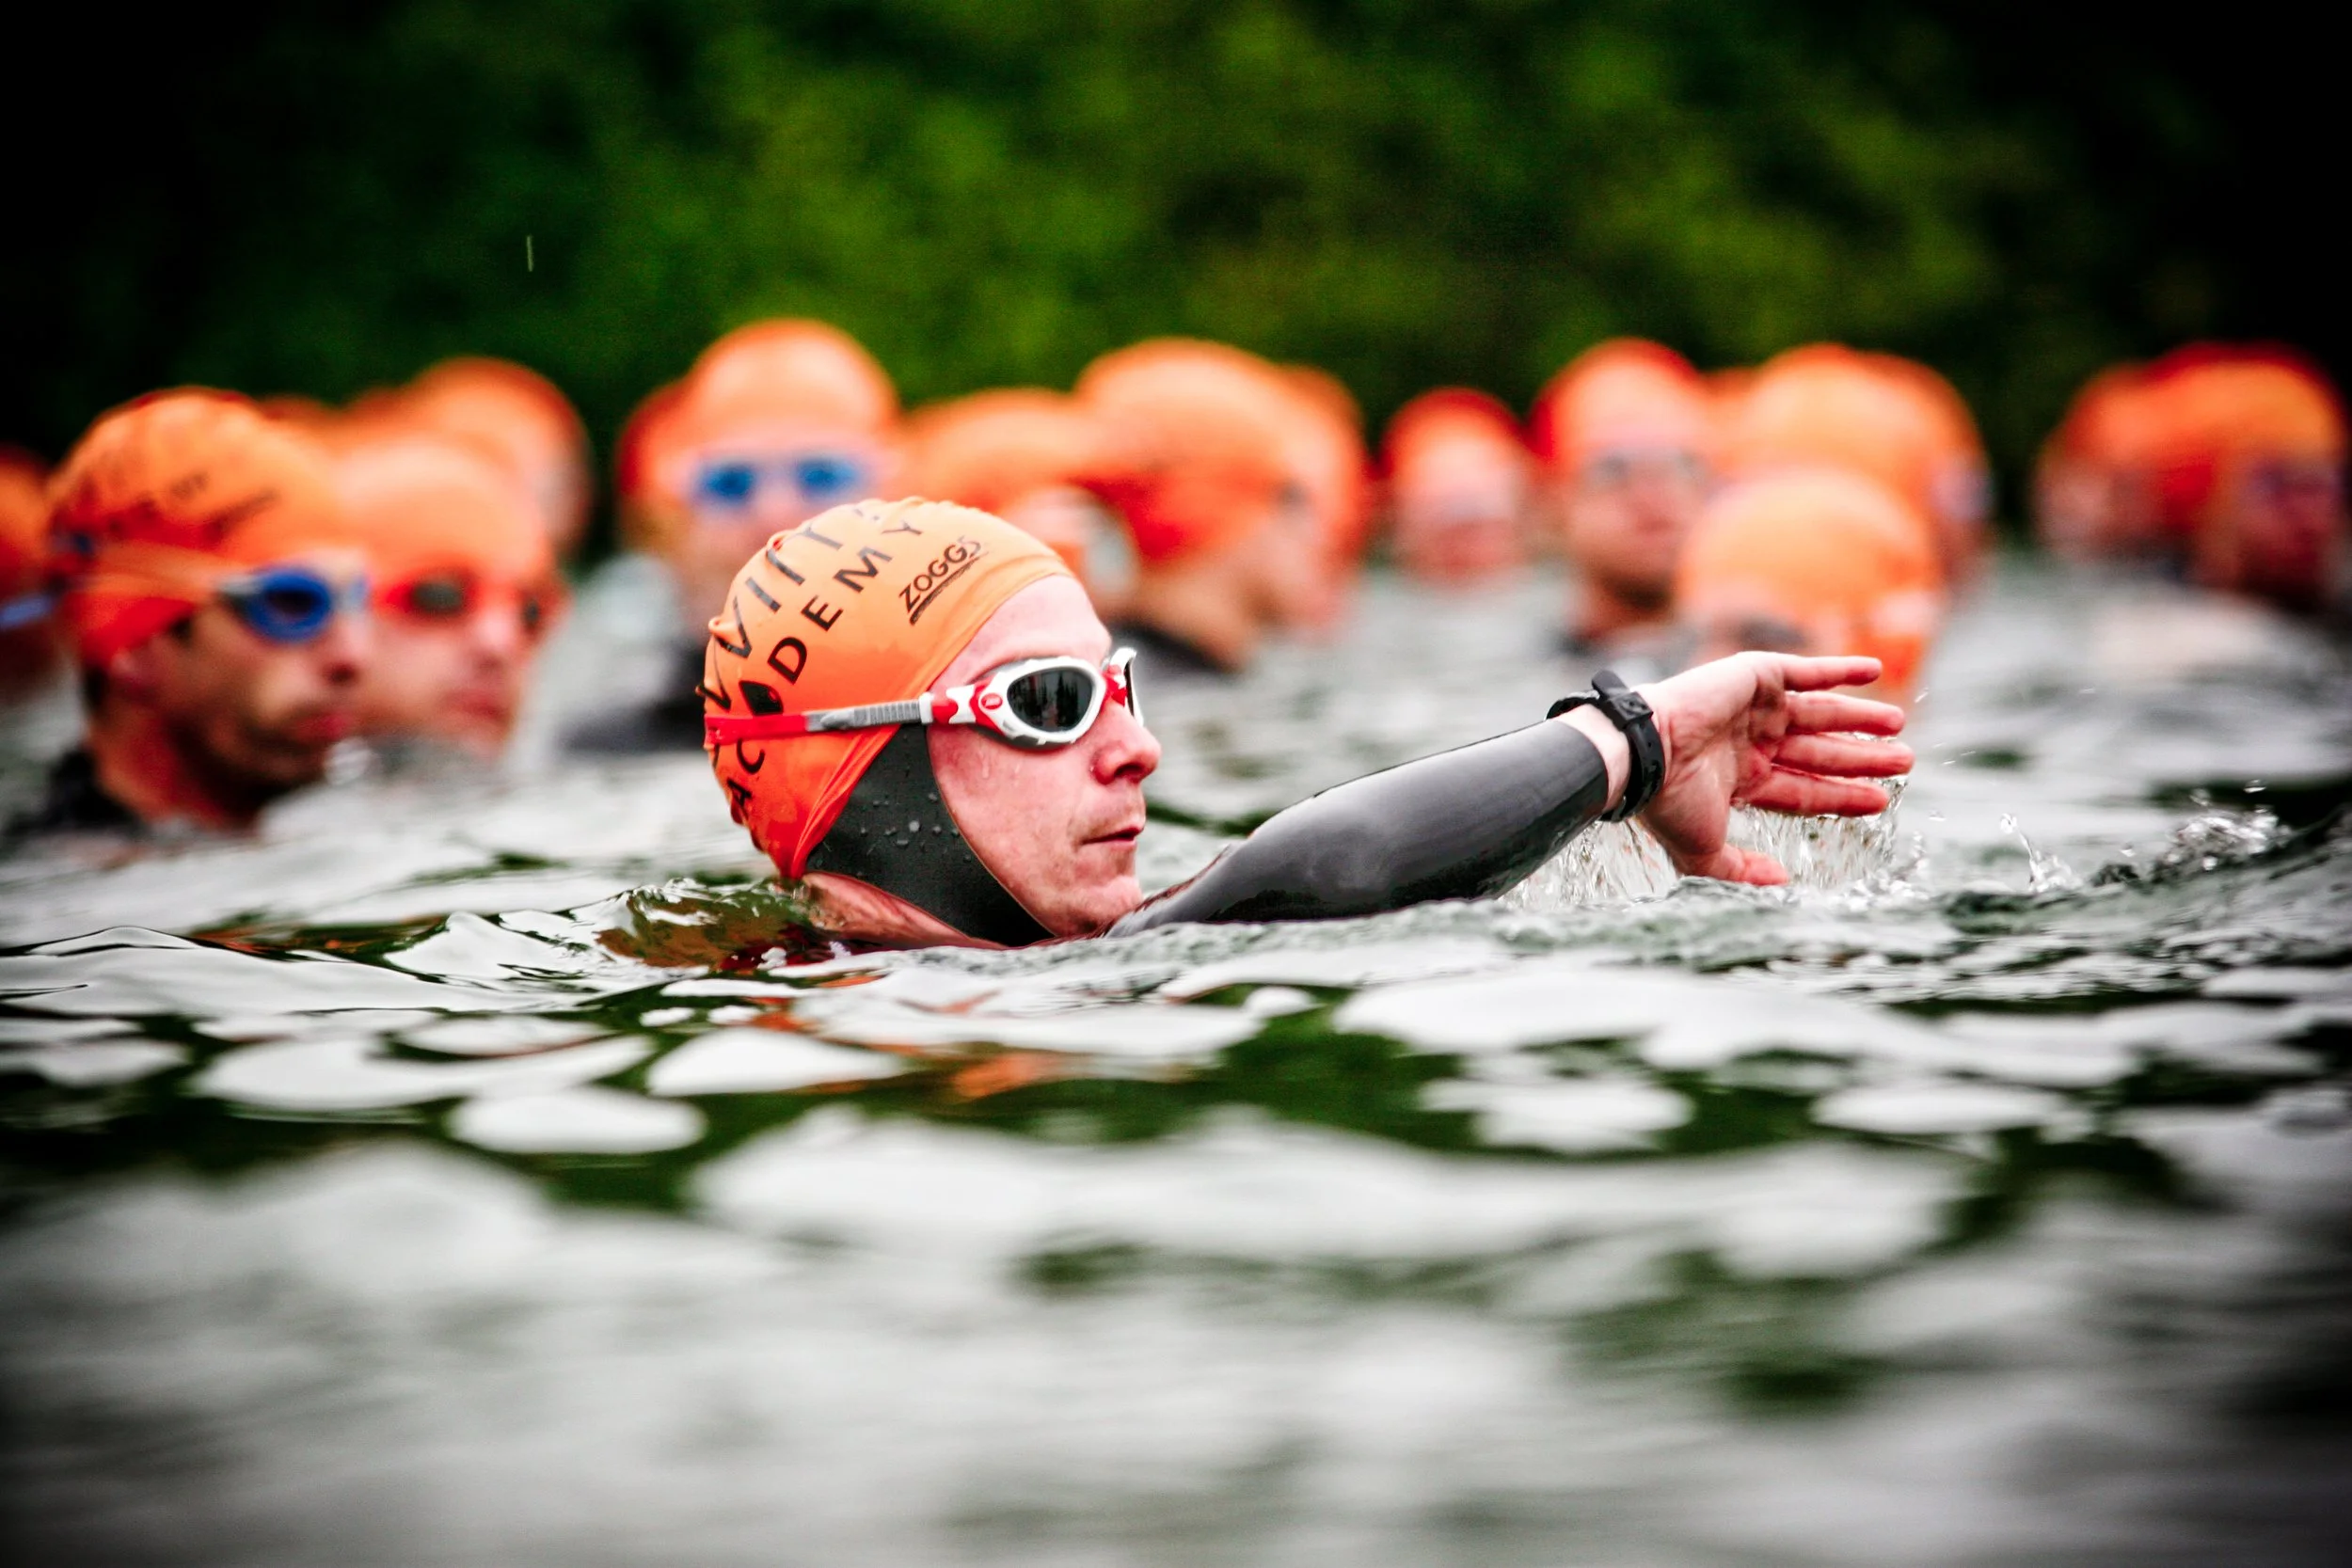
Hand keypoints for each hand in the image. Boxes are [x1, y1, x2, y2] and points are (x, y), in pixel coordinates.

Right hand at [1635, 652, 1910, 885]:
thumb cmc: (1668, 804)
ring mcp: (1753, 708)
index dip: (1842, 795)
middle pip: (1820, 752)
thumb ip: (1741, 870)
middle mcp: (1750, 743)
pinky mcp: (1754, 675)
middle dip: (1861, 758)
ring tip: (1899, 725)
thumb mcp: (1703, 853)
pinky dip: (1839, 669)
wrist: (1644, 753)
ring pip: (1820, 713)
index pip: (1805, 789)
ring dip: (1860, 718)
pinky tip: (1875, 671)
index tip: (1880, 801)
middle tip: (1904, 762)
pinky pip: (1806, 670)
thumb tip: (1783, 880)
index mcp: (1741, 780)